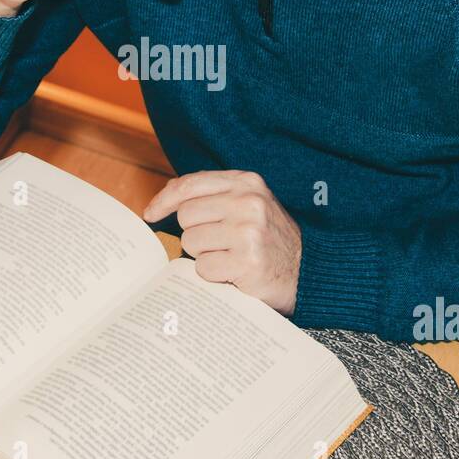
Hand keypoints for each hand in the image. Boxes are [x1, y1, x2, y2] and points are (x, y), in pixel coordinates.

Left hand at [143, 170, 301, 314]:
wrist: (308, 271)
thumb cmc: (269, 240)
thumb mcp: (248, 204)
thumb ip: (213, 196)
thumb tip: (164, 200)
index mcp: (246, 183)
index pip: (189, 185)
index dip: (164, 200)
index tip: (151, 213)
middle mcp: (248, 202)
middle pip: (185, 215)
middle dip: (195, 233)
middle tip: (219, 243)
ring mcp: (248, 232)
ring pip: (190, 242)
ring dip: (204, 255)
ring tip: (230, 257)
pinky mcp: (247, 262)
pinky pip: (203, 268)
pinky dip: (214, 275)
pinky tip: (234, 273)